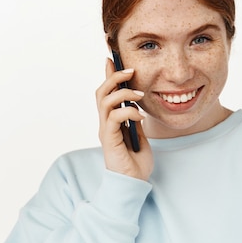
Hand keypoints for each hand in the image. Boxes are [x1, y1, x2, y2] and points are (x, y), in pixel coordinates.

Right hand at [95, 58, 153, 180]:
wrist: (133, 185)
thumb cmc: (136, 163)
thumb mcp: (139, 135)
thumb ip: (134, 120)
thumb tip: (136, 103)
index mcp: (111, 121)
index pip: (106, 93)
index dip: (108, 75)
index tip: (112, 58)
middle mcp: (104, 124)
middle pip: (101, 92)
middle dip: (114, 77)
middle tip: (130, 70)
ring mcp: (106, 131)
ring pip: (105, 101)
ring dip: (123, 93)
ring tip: (140, 94)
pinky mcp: (109, 140)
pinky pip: (113, 117)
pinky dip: (127, 111)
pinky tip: (139, 116)